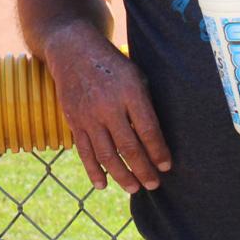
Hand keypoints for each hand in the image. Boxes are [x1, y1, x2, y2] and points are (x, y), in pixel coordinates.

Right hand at [44, 33, 170, 192]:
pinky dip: (93, 170)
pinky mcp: (73, 121)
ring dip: (122, 176)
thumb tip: (157, 138)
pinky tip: (103, 184)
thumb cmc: (111, 64)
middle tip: (154, 184)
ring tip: (134, 189)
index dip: (159, 151)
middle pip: (129, 147)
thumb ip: (144, 103)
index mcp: (129, 91)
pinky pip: (84, 151)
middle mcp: (108, 105)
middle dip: (144, 170)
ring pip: (107, 155)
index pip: (148, 129)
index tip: (167, 166)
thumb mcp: (134, 75)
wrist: (72, 50)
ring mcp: (88, 115)